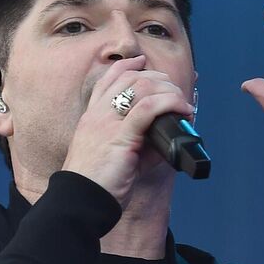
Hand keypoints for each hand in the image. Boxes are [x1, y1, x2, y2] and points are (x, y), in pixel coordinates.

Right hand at [61, 55, 194, 206]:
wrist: (81, 201)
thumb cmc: (98, 184)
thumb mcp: (115, 157)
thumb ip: (138, 144)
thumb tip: (165, 139)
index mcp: (92, 117)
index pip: (108, 80)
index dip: (127, 67)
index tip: (142, 62)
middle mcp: (97, 114)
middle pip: (130, 78)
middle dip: (158, 79)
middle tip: (175, 92)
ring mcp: (107, 122)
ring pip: (141, 87)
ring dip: (168, 91)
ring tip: (182, 104)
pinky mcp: (120, 135)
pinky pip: (148, 108)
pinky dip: (169, 104)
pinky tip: (181, 110)